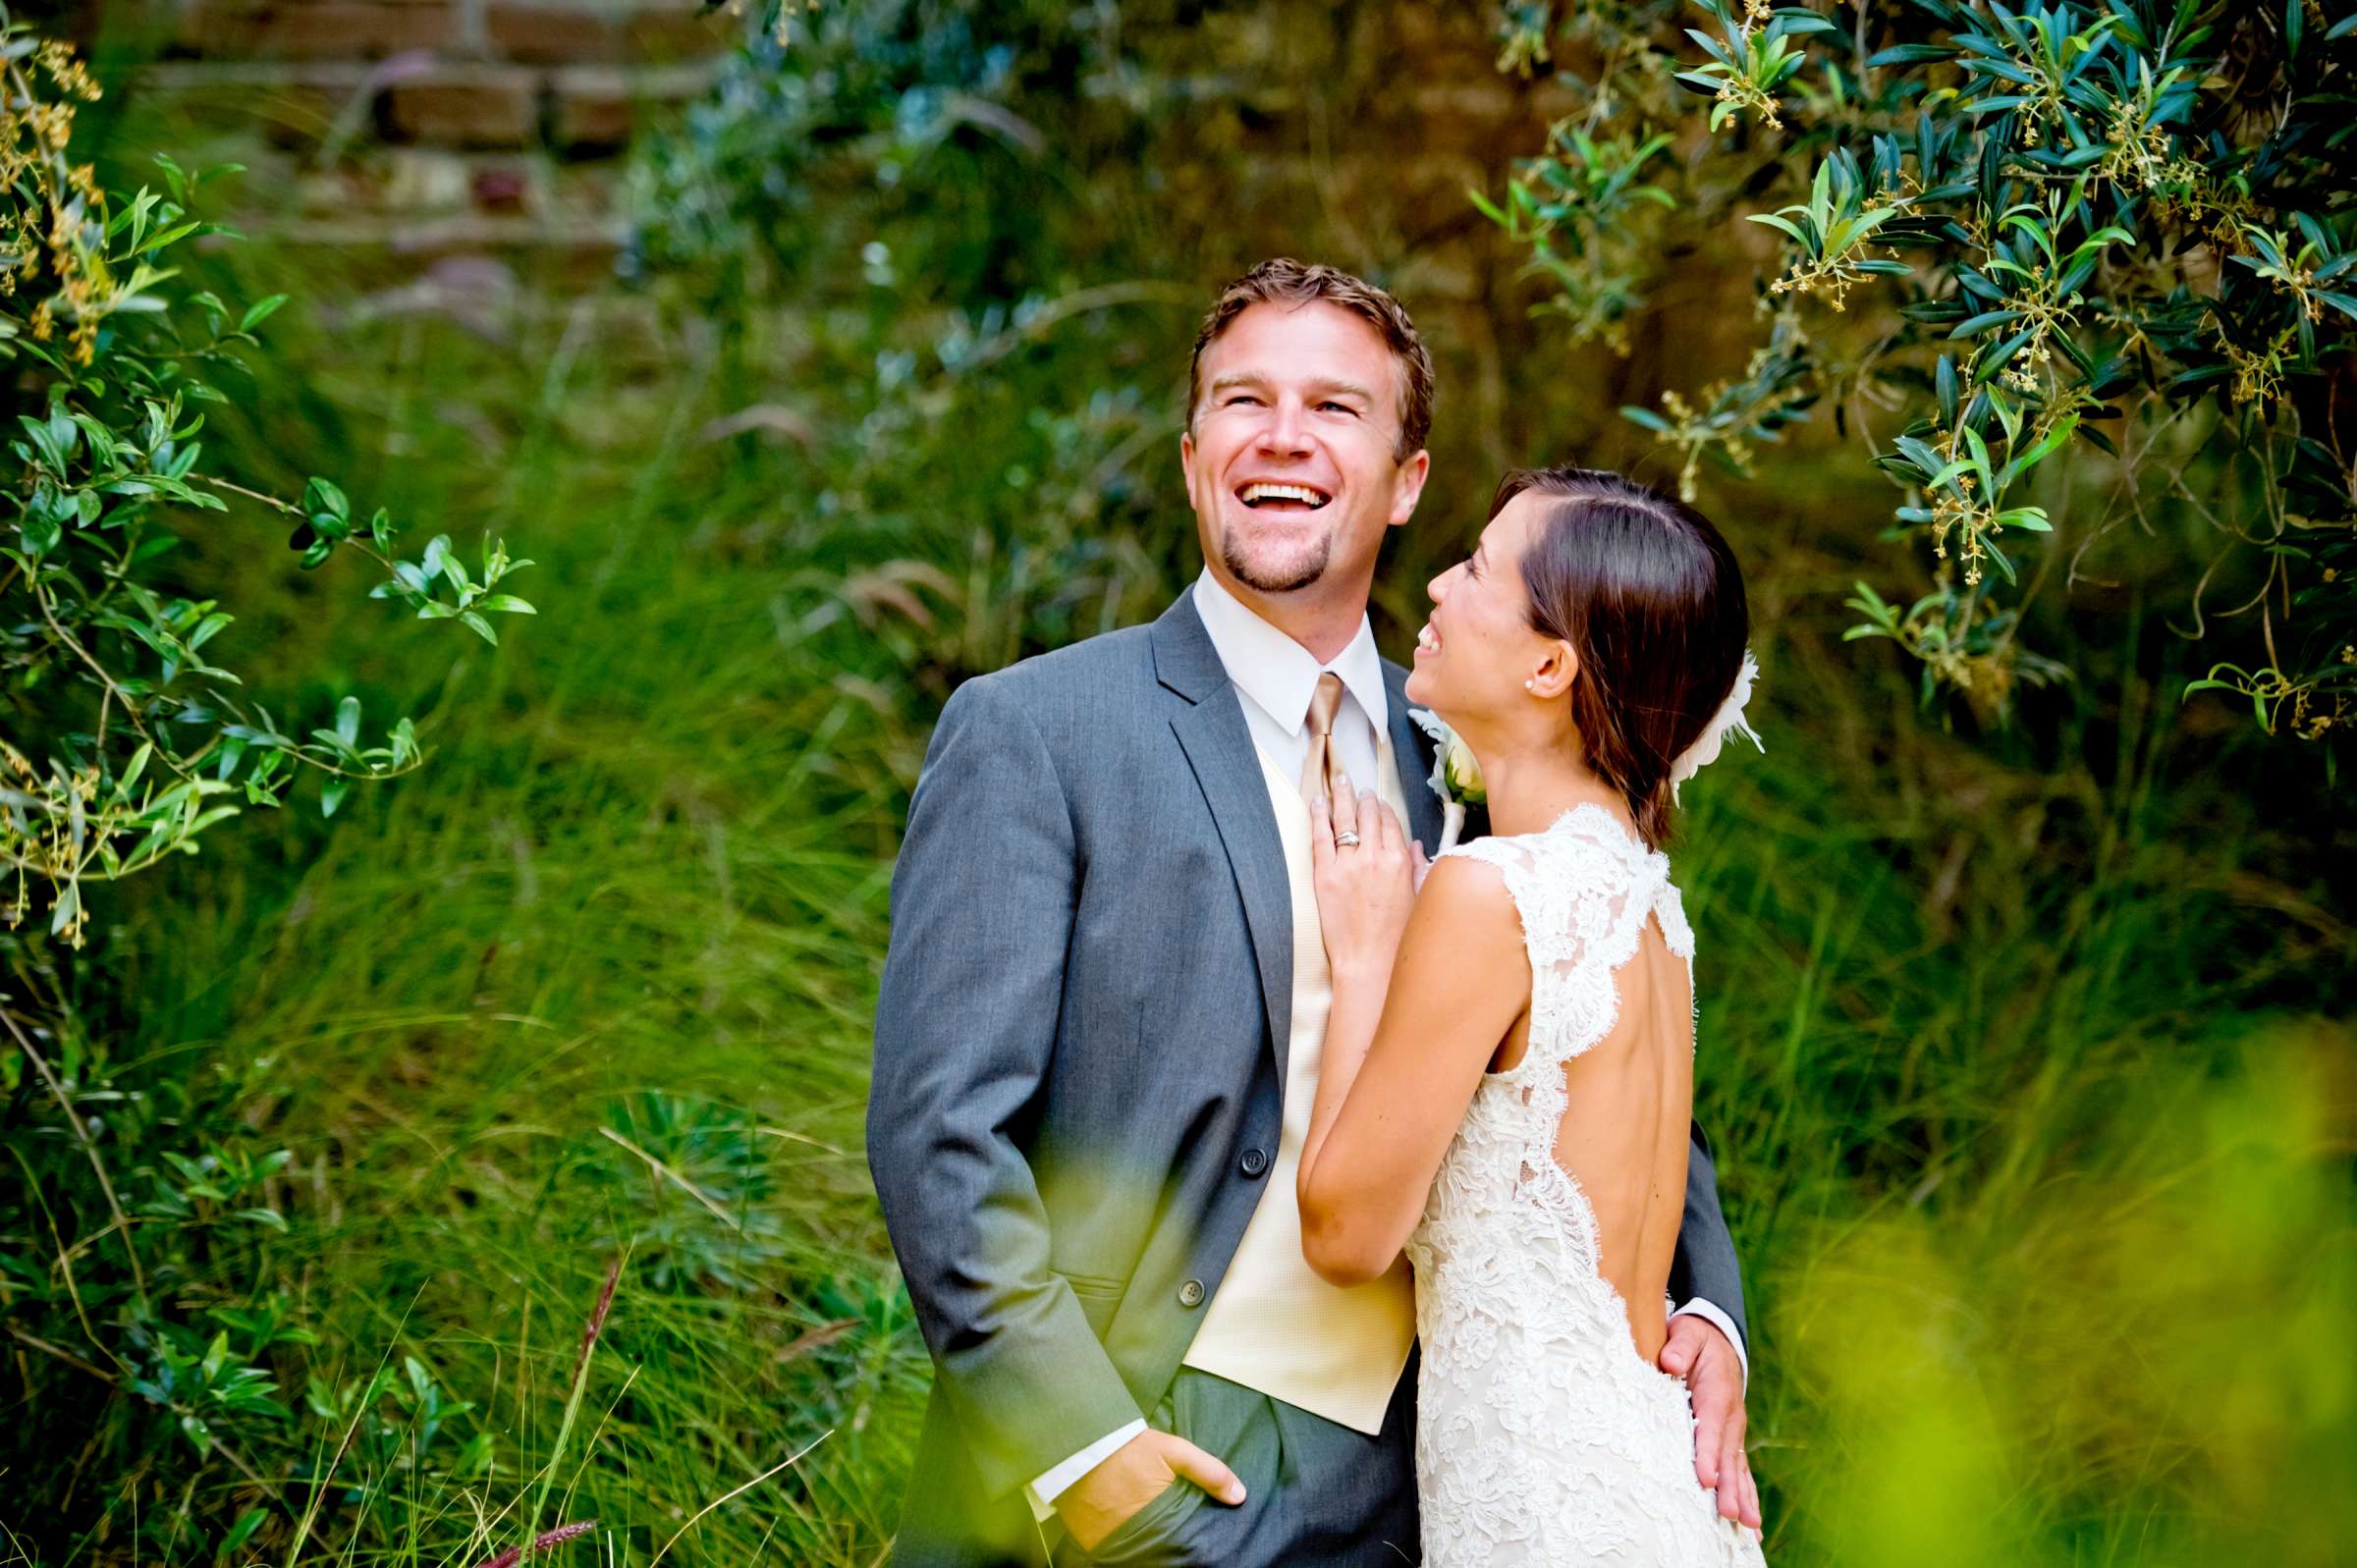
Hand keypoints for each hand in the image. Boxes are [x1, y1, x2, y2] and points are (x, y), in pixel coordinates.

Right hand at [1054, 1427, 1245, 1552]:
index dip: (1191, 1543)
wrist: (1079, 1444)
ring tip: (1156, 1534)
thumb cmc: (1130, 1447)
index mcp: (1159, 1516)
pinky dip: (1125, 1546)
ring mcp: (1111, 1541)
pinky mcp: (1092, 1542)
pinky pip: (1115, 1553)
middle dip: (1170, 1546)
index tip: (1197, 1539)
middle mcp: (1136, 1534)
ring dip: (1149, 1547)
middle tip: (1172, 1533)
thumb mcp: (1174, 1451)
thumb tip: (1240, 1497)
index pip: (1184, 1545)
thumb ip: (1209, 1473)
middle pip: (1162, 1553)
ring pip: (1140, 1554)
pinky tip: (1131, 1533)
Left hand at [1308, 787, 1422, 980]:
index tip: (1378, 803)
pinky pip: (1320, 838)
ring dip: (1341, 798)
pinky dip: (1318, 817)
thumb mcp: (1417, 898)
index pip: (1391, 823)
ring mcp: (1348, 865)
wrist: (1369, 961)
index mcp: (1399, 861)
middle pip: (1368, 816)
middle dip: (1363, 799)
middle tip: (1358, 789)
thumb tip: (1416, 845)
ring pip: (1344, 820)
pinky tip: (1318, 803)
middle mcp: (1374, 857)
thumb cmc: (1397, 936)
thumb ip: (1416, 867)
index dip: (1383, 809)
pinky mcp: (1324, 876)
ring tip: (1340, 783)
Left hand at [1660, 1315, 1761, 1528]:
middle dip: (1730, 1487)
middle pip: (1729, 1456)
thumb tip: (1669, 1362)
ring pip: (1738, 1468)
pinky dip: (1747, 1494)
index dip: (1708, 1454)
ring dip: (1742, 1496)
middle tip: (1730, 1514)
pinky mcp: (1732, 1439)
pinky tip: (1752, 1522)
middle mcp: (1731, 1417)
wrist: (1719, 1339)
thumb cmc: (1696, 1339)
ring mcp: (1734, 1431)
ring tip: (1748, 1526)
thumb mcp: (1687, 1333)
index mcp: (1717, 1393)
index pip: (1711, 1427)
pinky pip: (1741, 1470)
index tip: (1705, 1478)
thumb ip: (1680, 1346)